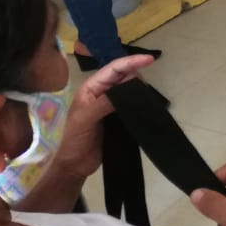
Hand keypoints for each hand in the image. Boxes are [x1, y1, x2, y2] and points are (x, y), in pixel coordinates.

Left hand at [56, 54, 154, 179]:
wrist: (76, 165)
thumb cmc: (75, 139)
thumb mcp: (85, 119)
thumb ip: (104, 102)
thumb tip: (128, 88)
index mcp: (91, 88)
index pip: (113, 69)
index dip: (131, 61)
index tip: (150, 60)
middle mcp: (101, 92)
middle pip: (123, 75)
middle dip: (136, 75)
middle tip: (145, 88)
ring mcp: (109, 104)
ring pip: (129, 88)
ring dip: (139, 88)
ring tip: (146, 97)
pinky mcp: (117, 115)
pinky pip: (131, 102)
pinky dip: (139, 100)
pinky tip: (145, 104)